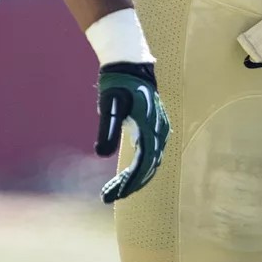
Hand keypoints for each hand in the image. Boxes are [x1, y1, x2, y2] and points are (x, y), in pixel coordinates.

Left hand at [94, 61, 169, 203]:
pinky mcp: (155, 129)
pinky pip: (151, 155)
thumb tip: (101, 155)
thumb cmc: (118, 84)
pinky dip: (139, 168)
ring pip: (151, 163)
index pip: (143, 164)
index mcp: (150, 129)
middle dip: (129, 185)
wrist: (131, 66)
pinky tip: (126, 174)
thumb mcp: (109, 106)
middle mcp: (159, 132)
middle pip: (148, 167)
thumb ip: (107, 130)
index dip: (128, 183)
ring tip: (115, 189)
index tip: (112, 195)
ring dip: (134, 178)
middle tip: (108, 196)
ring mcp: (160, 131)